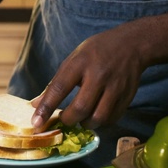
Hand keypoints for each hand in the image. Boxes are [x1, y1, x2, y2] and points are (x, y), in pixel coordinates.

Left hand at [31, 25, 145, 129]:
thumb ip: (56, 83)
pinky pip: (112, 118)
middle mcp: (99, 75)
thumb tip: (37, 105)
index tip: (36, 123)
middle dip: (67, 119)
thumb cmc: (97, 51)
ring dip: (85, 123)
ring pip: (98, 117)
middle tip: (63, 118)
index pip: (59, 88)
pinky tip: (95, 115)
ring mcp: (115, 87)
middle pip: (81, 108)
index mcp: (80, 62)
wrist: (132, 44)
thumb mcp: (74, 59)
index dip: (46, 108)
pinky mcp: (127, 97)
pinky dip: (100, 122)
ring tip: (80, 119)